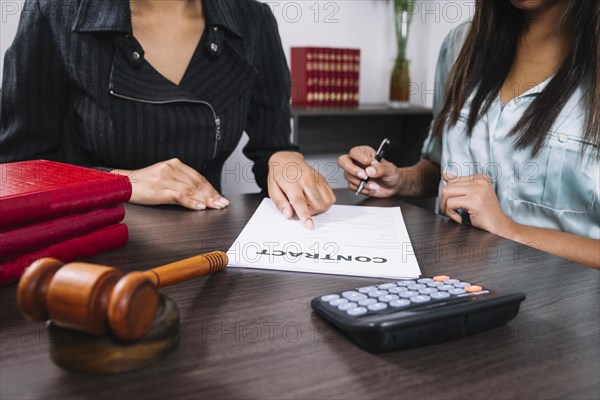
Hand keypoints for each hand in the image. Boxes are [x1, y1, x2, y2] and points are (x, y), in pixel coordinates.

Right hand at [111, 158, 229, 209]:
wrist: (122, 183)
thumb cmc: (144, 183)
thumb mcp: (164, 177)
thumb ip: (181, 181)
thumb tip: (200, 193)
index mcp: (174, 164)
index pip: (198, 177)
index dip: (211, 188)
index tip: (220, 197)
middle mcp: (171, 168)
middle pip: (197, 184)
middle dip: (212, 195)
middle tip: (223, 203)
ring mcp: (165, 178)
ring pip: (191, 190)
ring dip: (206, 200)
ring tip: (216, 206)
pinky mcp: (159, 189)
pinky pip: (179, 196)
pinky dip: (191, 202)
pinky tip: (200, 206)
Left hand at [268, 151, 335, 228]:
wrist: (287, 159)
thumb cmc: (279, 174)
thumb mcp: (272, 188)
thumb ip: (280, 203)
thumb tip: (288, 214)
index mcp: (291, 182)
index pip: (300, 201)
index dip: (305, 215)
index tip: (309, 225)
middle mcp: (306, 179)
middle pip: (317, 203)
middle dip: (311, 212)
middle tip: (302, 208)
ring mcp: (316, 178)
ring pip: (326, 201)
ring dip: (319, 208)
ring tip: (308, 202)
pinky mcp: (323, 179)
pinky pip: (331, 196)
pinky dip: (325, 202)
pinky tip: (315, 199)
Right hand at [337, 146, 401, 196]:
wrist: (393, 186)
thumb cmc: (391, 174)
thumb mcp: (389, 169)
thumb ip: (380, 168)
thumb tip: (369, 170)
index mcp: (365, 153)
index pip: (354, 152)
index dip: (360, 159)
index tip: (371, 164)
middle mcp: (357, 162)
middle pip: (343, 161)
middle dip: (353, 170)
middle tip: (364, 176)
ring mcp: (354, 173)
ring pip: (347, 176)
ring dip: (362, 183)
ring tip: (374, 185)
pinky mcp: (354, 183)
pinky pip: (352, 186)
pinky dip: (363, 189)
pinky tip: (371, 188)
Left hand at [440, 173, 515, 235]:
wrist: (500, 226)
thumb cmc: (487, 213)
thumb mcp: (473, 195)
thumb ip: (460, 185)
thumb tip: (445, 175)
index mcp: (481, 177)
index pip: (454, 180)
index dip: (449, 194)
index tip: (453, 204)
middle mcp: (480, 181)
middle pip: (449, 185)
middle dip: (444, 200)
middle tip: (450, 210)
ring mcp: (477, 190)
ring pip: (447, 192)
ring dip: (446, 206)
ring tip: (454, 213)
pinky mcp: (474, 201)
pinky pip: (450, 203)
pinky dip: (450, 213)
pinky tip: (459, 218)